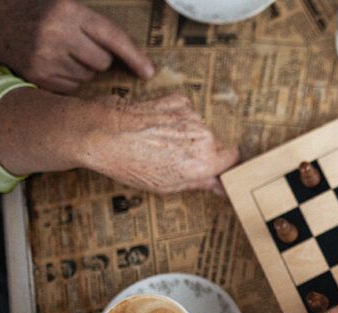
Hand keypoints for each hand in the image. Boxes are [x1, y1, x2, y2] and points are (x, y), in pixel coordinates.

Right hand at [0, 0, 153, 92]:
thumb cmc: (41, 13)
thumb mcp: (67, 5)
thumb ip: (97, 25)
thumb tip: (138, 58)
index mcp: (68, 11)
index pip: (112, 37)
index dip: (134, 56)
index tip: (149, 73)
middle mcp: (56, 33)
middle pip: (102, 62)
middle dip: (99, 58)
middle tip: (80, 46)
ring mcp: (45, 56)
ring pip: (88, 76)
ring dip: (83, 68)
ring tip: (62, 53)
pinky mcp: (37, 75)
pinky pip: (72, 87)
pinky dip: (69, 79)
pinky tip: (54, 64)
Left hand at [83, 93, 239, 193]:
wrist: (103, 133)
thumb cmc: (130, 164)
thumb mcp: (166, 185)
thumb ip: (200, 183)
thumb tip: (221, 187)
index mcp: (204, 162)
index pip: (233, 159)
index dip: (223, 164)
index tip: (214, 167)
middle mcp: (204, 137)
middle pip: (216, 143)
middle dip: (202, 150)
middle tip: (177, 157)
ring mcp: (191, 115)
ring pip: (200, 127)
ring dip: (188, 134)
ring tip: (161, 141)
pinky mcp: (178, 99)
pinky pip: (186, 112)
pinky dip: (177, 118)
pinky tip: (157, 126)